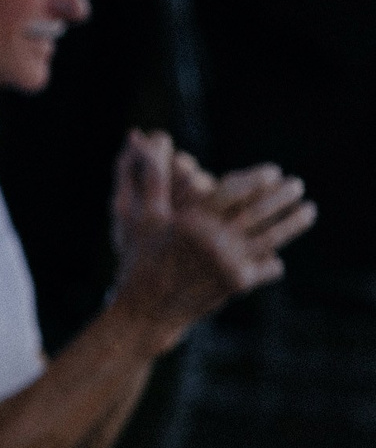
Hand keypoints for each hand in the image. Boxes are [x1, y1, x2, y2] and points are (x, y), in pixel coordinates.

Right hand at [109, 131, 314, 346]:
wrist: (144, 310)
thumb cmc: (139, 258)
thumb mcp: (142, 216)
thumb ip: (151, 176)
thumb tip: (146, 137)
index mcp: (190, 221)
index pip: (232, 192)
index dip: (255, 179)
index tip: (272, 171)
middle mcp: (212, 241)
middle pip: (258, 212)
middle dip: (283, 197)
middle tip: (297, 185)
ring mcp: (228, 263)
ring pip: (272, 238)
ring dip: (294, 223)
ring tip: (308, 211)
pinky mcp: (237, 284)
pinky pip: (267, 267)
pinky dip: (274, 262)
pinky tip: (279, 254)